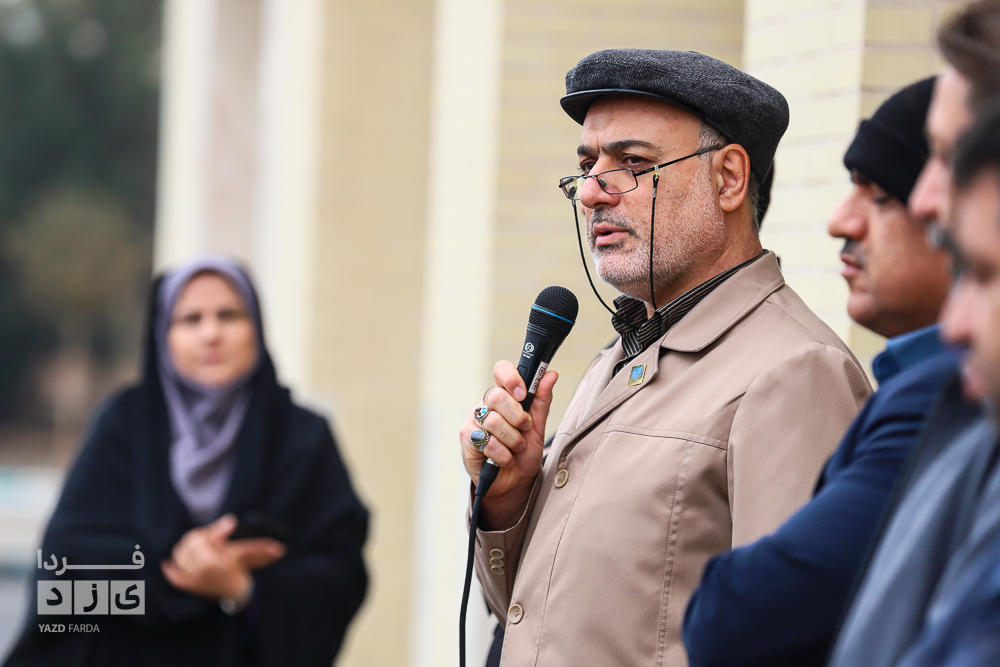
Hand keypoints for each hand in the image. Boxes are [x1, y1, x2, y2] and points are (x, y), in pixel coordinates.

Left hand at [161, 514, 285, 600]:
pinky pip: (173, 576)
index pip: (197, 539)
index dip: (205, 532)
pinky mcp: (188, 586)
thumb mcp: (236, 549)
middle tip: (205, 537)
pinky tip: (169, 563)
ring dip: (185, 549)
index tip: (213, 532)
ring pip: (179, 557)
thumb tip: (231, 520)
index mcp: (210, 561)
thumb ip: (228, 535)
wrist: (238, 592)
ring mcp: (192, 580)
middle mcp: (199, 571)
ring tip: (195, 547)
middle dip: (195, 539)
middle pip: (187, 546)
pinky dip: (170, 569)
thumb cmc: (239, 568)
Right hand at [460, 360, 557, 529]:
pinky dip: (503, 454)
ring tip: (517, 448)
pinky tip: (505, 459)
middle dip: (517, 416)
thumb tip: (551, 374)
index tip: (523, 393)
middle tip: (525, 428)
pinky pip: (487, 441)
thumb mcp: (538, 427)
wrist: (515, 483)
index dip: (511, 378)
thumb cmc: (523, 453)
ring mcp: (474, 421)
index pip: (501, 371)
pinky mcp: (467, 439)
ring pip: (494, 421)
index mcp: (504, 396)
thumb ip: (542, 400)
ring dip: (513, 439)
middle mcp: (486, 405)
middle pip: (496, 395)